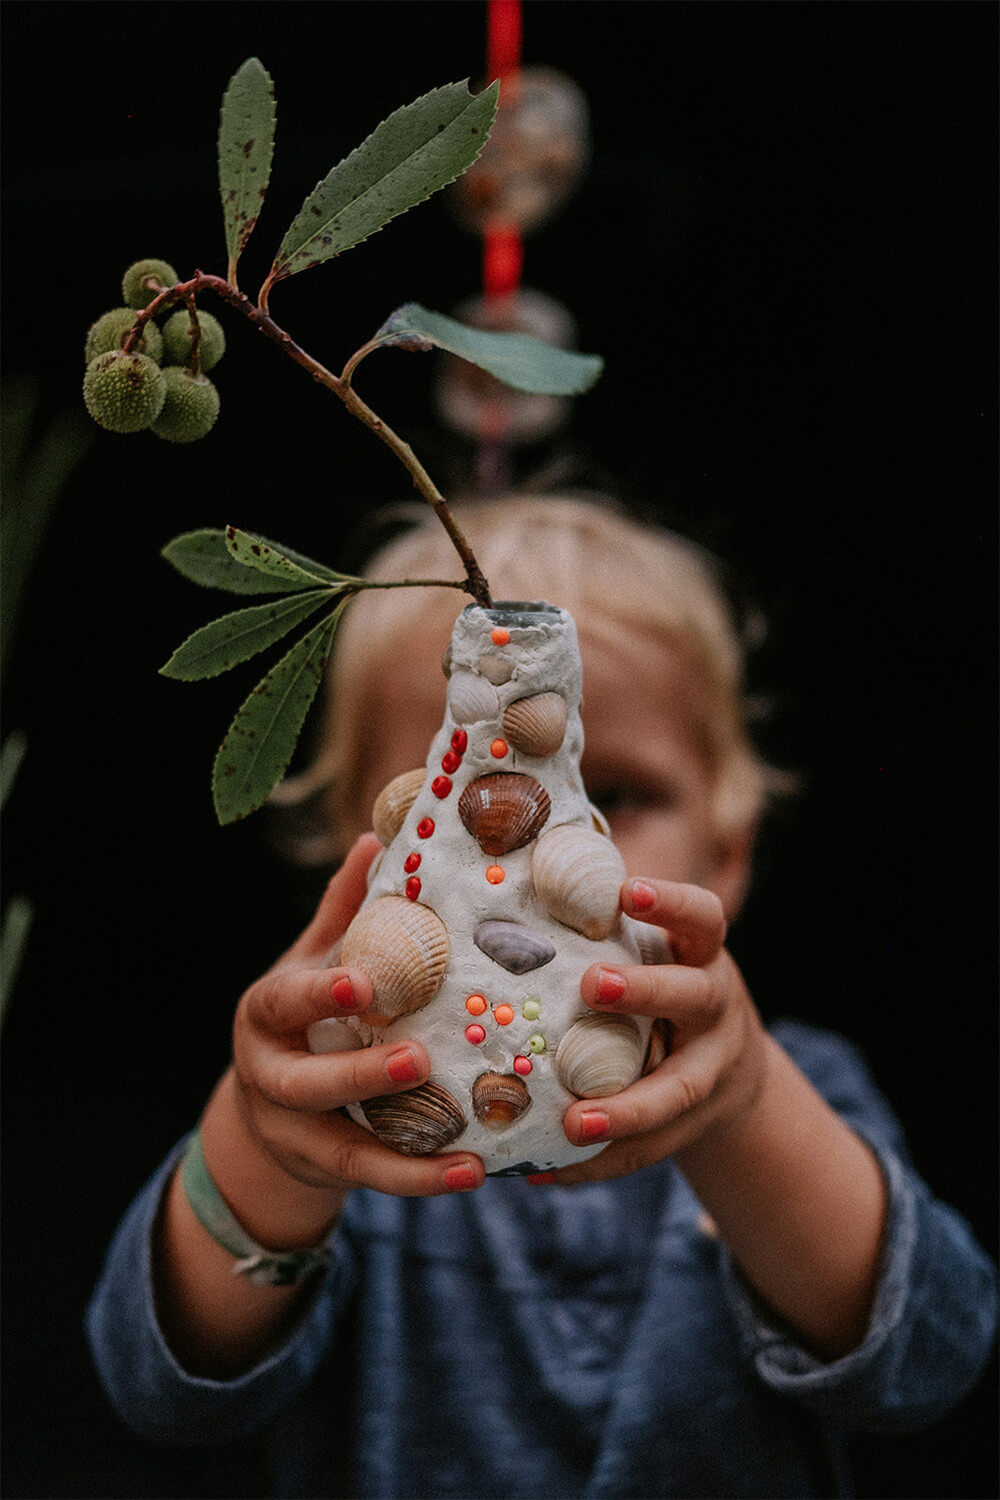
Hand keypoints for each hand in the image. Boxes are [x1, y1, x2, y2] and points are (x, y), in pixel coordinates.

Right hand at [230, 833, 484, 1199]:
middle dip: (360, 1075)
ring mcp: (296, 1135)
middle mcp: (272, 1079)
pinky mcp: (329, 1173)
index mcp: (266, 1016)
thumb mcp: (311, 964)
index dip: (319, 994)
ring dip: (406, 1155)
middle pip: (307, 1085)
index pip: (285, 1003)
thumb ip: (343, 912)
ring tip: (468, 1150)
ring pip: (344, 1151)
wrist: (268, 1116)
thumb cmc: (305, 1018)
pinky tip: (473, 1172)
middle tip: (417, 1058)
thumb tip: (378, 834)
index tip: (363, 982)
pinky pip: (376, 1180)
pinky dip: (422, 1179)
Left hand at [548, 877, 767, 1184]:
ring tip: (573, 1123)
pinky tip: (548, 1171)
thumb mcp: (662, 956)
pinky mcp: (693, 1125)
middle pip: (693, 995)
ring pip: (677, 1092)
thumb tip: (516, 877)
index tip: (627, 889)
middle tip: (591, 985)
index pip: (702, 918)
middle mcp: (716, 1009)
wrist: (733, 1073)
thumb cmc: (665, 990)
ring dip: (625, 1109)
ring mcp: (712, 1071)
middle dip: (645, 991)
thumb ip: (608, 930)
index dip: (670, 901)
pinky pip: (648, 1150)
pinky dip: (599, 1164)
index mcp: (703, 957)